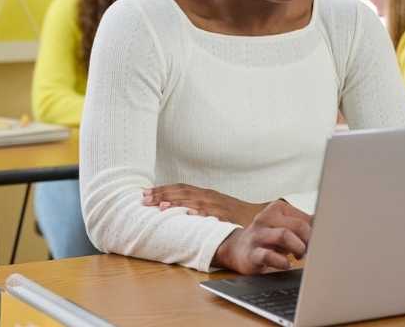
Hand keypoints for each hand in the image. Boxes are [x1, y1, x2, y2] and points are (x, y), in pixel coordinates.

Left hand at [143, 183, 266, 226]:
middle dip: (162, 195)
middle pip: (182, 192)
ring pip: (192, 201)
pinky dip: (198, 213)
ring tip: (159, 207)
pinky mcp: (225, 215)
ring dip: (175, 203)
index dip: (162, 189)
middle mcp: (209, 196)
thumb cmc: (234, 214)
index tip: (145, 192)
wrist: (260, 216)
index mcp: (204, 193)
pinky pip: (210, 214)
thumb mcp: (213, 207)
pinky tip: (187, 214)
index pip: (180, 188)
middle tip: (144, 198)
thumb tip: (175, 212)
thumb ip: (197, 207)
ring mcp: (217, 205)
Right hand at [212, 201, 312, 273]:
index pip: (305, 218)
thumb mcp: (286, 226)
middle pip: (297, 225)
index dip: (315, 232)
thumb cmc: (269, 238)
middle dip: (308, 240)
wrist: (238, 250)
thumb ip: (306, 223)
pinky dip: (282, 262)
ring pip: (284, 235)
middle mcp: (265, 218)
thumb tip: (327, 220)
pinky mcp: (251, 253)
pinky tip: (286, 264)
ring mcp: (257, 235)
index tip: (317, 243)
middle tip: (309, 251)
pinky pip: (268, 256)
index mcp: (277, 209)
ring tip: (299, 256)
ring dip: (297, 248)